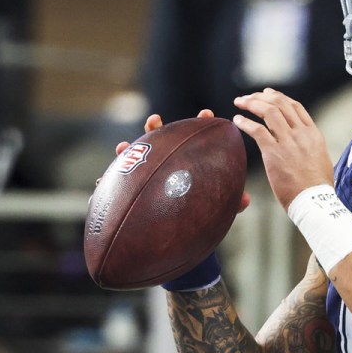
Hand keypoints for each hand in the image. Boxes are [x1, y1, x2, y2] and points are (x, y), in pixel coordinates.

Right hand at [112, 109, 250, 212]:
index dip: (200, 124)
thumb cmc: (196, 216)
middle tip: (156, 120)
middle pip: (160, 139)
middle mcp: (164, 163)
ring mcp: (146, 173)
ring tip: (122, 145)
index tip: (207, 113)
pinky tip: (104, 175)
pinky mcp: (132, 189)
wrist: (175, 239)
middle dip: (156, 127)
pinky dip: (110, 176)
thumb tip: (246, 200)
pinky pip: (117, 181)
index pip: (193, 138)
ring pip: (135, 156)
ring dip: (127, 148)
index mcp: (186, 161)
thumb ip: (229, 202)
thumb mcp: (214, 208)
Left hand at [233, 88, 333, 209]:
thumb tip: (303, 146)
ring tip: (239, 103)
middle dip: (261, 97)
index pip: (295, 106)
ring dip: (251, 104)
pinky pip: (257, 131)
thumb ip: (310, 147)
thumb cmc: (317, 187)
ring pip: (268, 112)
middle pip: (280, 104)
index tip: (267, 93)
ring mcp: (288, 142)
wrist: (316, 201)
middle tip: (247, 97)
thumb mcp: (320, 159)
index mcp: (313, 133)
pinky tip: (237, 121)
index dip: (279, 96)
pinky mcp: (274, 154)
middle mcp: (301, 133)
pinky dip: (245, 123)